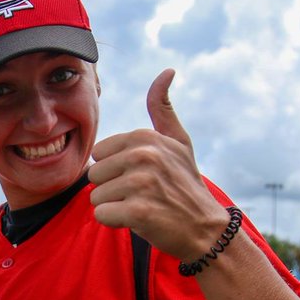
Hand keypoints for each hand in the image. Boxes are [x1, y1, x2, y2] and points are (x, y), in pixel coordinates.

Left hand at [89, 69, 225, 258]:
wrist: (205, 228)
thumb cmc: (185, 184)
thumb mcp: (178, 141)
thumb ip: (162, 108)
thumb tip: (167, 71)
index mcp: (145, 137)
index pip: (99, 154)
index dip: (115, 169)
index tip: (142, 176)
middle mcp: (143, 156)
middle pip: (94, 176)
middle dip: (112, 189)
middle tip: (142, 194)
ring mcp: (141, 183)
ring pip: (96, 197)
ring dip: (115, 207)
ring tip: (143, 206)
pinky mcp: (138, 212)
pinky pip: (102, 215)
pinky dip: (116, 223)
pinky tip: (140, 220)